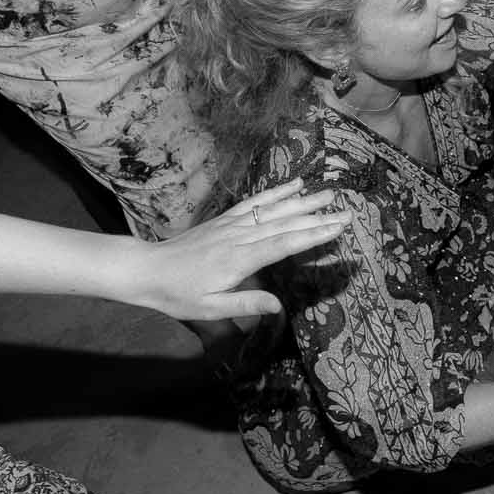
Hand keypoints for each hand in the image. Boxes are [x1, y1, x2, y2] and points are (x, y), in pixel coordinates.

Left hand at [115, 180, 349, 320]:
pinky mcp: (225, 219)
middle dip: (317, 217)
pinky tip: (294, 185)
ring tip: (328, 193)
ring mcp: (232, 225)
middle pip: (284, 224)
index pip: (283, 244)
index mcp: (238, 260)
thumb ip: (245, 304)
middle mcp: (239, 237)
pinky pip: (255, 203)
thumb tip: (279, 305)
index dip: (313, 235)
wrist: (147, 270)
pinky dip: (276, 192)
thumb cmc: (178, 295)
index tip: (338, 227)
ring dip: (303, 201)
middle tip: (347, 212)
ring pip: (273, 210)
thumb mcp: (209, 308)